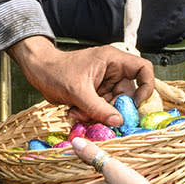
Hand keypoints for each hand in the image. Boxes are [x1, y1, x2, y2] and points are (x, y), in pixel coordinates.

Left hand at [9, 36, 152, 124]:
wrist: (37, 71)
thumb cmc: (55, 72)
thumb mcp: (77, 91)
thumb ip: (98, 108)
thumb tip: (119, 122)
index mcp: (113, 61)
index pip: (143, 69)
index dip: (147, 86)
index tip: (136, 104)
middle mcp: (112, 72)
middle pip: (128, 95)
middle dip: (112, 109)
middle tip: (98, 118)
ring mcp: (104, 84)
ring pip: (113, 106)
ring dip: (97, 114)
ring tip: (78, 112)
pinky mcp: (95, 94)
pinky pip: (101, 109)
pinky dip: (90, 115)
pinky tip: (74, 112)